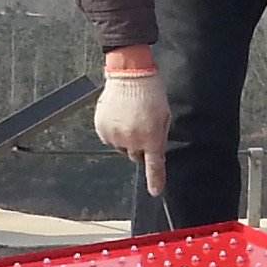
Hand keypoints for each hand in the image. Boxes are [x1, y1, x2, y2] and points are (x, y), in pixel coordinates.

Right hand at [96, 67, 170, 194]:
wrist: (129, 74)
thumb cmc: (151, 92)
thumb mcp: (164, 116)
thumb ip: (159, 137)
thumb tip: (154, 151)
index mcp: (151, 137)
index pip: (154, 165)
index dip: (155, 180)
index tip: (155, 191)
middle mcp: (132, 140)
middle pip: (135, 155)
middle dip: (140, 145)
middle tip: (142, 125)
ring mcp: (115, 135)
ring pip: (121, 147)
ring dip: (126, 137)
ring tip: (129, 117)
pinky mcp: (102, 128)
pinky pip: (109, 138)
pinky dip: (114, 131)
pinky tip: (119, 116)